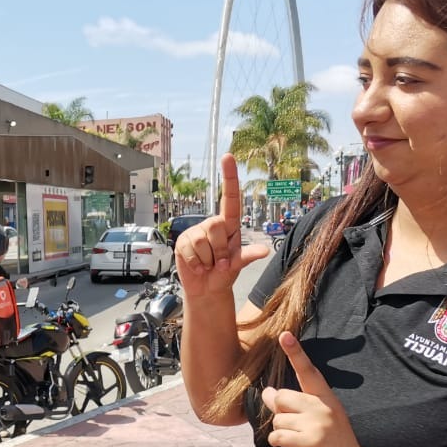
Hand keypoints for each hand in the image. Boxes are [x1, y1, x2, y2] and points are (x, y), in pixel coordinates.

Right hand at [175, 154, 269, 299]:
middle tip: (220, 262)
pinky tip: (198, 267)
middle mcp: (212, 225)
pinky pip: (190, 250)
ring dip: (208, 259)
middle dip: (220, 249)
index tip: (228, 156)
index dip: (229, 177)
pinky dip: (196, 263)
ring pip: (201, 240)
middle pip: (216, 226)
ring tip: (209, 265)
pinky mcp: (183, 242)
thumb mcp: (238, 264)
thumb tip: (264, 250)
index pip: (230, 198)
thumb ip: (248, 256)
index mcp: (229, 225)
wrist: (207, 289)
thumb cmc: (225, 273)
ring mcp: (196, 233)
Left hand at [262, 332, 379, 446]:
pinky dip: (280, 444)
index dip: (296, 353)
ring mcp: (319, 423)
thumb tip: (267, 391)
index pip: (308, 372)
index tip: (284, 334)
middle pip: (281, 398)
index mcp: (327, 399)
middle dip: (280, 414)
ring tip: (303, 442)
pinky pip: (278, 436)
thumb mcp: (317, 422)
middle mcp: (324, 407)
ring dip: (283, 433)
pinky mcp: (312, 441)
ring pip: (277, 420)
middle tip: (297, 429)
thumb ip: (294, 406)